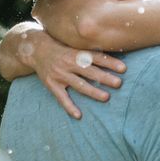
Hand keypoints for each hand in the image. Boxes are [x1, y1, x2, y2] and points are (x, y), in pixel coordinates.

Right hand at [6, 28, 124, 119]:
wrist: (35, 49)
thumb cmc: (61, 48)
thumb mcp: (74, 45)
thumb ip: (89, 51)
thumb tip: (113, 52)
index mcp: (76, 53)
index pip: (96, 57)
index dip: (110, 62)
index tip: (123, 68)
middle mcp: (69, 63)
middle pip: (90, 71)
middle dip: (105, 77)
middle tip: (119, 83)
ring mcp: (60, 74)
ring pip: (79, 84)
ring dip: (93, 91)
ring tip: (106, 97)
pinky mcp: (52, 84)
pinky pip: (61, 97)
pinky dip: (70, 107)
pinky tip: (78, 115)